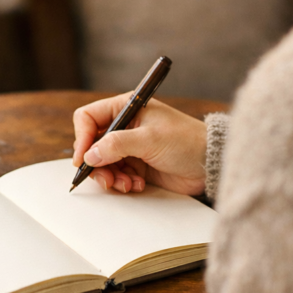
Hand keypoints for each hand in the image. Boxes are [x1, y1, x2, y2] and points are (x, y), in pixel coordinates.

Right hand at [72, 95, 207, 194]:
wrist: (210, 163)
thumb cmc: (187, 141)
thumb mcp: (150, 139)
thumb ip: (117, 144)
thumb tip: (90, 155)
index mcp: (127, 107)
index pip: (88, 118)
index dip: (82, 138)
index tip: (84, 159)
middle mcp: (125, 126)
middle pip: (92, 144)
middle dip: (96, 164)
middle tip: (107, 179)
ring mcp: (130, 147)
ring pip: (102, 163)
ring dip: (110, 177)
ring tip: (127, 184)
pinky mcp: (136, 165)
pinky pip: (116, 175)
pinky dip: (122, 183)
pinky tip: (138, 185)